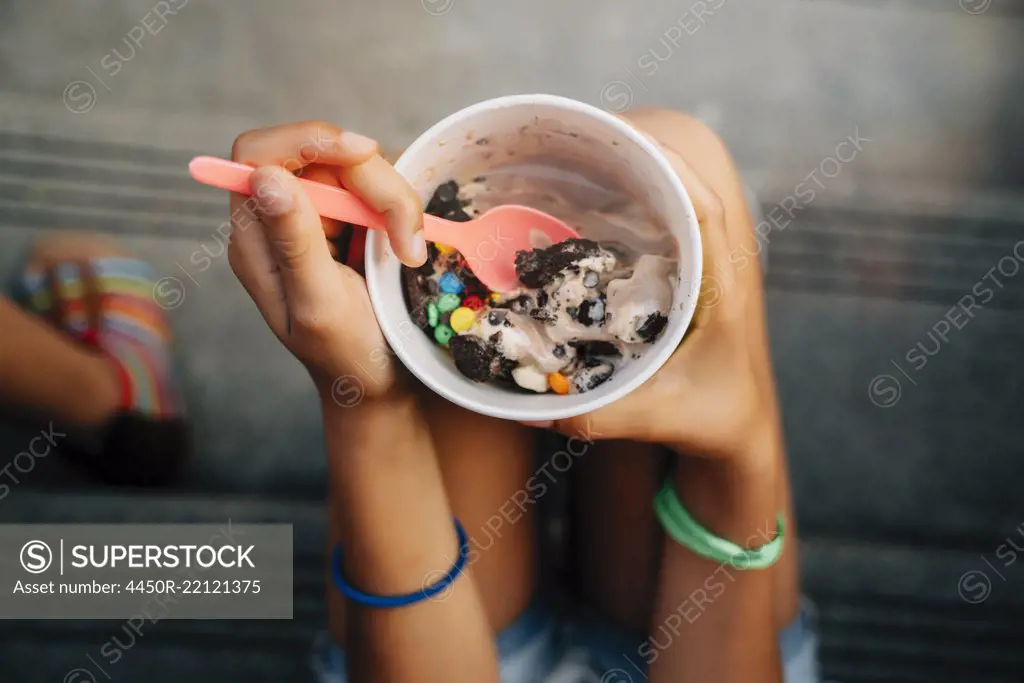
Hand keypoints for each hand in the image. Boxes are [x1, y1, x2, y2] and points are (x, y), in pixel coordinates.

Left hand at [227, 121, 427, 398]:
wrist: (383, 380)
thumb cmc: (347, 354)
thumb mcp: (320, 304)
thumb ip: (294, 241)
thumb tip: (265, 176)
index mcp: (255, 236)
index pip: (259, 154)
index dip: (306, 140)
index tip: (362, 155)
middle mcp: (281, 217)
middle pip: (322, 154)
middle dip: (373, 183)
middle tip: (406, 237)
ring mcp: (319, 215)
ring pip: (359, 166)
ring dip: (396, 201)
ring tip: (410, 253)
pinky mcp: (354, 218)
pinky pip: (380, 186)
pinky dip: (403, 210)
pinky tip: (409, 248)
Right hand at [535, 131, 777, 462]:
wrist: (743, 429)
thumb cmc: (713, 420)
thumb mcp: (659, 419)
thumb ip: (601, 416)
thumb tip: (533, 409)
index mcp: (727, 286)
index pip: (710, 209)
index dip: (674, 169)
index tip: (629, 143)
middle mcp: (725, 260)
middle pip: (700, 175)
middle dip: (651, 145)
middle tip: (589, 138)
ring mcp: (713, 257)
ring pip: (690, 181)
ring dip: (646, 158)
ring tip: (588, 151)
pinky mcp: (697, 263)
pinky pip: (676, 203)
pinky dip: (643, 183)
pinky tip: (598, 189)